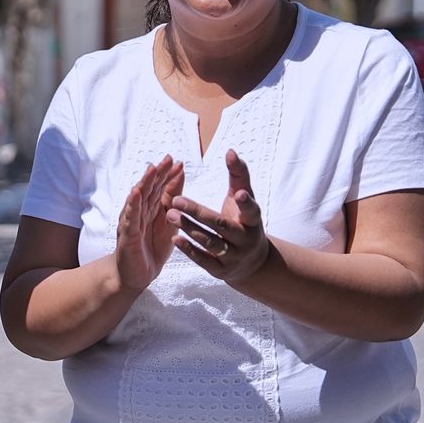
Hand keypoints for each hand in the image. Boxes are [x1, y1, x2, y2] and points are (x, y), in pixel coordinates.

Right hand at [115, 155, 185, 291]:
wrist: (135, 276)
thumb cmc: (150, 249)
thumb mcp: (168, 224)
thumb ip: (173, 203)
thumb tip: (181, 178)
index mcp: (152, 209)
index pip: (160, 188)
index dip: (169, 176)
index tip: (179, 162)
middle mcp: (140, 211)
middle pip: (150, 189)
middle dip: (158, 174)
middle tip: (168, 159)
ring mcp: (132, 221)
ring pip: (139, 199)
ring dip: (145, 183)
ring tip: (152, 170)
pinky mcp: (127, 234)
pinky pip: (130, 217)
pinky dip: (132, 204)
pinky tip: (136, 193)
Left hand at [168, 149, 270, 284]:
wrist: (252, 262)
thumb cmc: (243, 220)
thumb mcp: (244, 198)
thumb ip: (238, 175)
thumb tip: (230, 151)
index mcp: (253, 221)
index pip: (252, 211)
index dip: (245, 203)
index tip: (238, 193)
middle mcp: (245, 241)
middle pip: (221, 227)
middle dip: (198, 214)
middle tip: (176, 201)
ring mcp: (234, 258)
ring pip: (210, 243)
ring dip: (189, 229)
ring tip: (170, 215)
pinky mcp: (221, 271)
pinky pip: (204, 261)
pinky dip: (189, 250)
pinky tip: (174, 238)